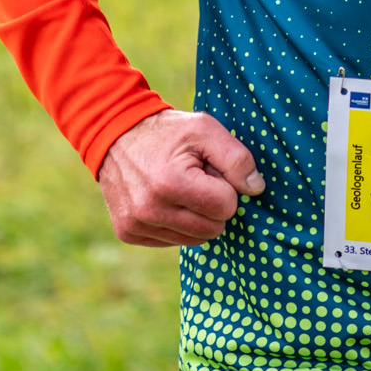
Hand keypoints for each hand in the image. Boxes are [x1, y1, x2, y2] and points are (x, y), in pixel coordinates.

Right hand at [97, 109, 263, 246]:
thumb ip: (237, 159)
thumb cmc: (167, 131)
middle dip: (212, 205)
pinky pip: (172, 241)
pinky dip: (176, 224)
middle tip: (196, 180)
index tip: (209, 171)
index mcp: (170, 184)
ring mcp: (135, 224)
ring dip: (195, 216)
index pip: (226, 207)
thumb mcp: (206, 129)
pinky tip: (165, 200)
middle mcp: (149, 210)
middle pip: (212, 229)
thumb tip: (256, 189)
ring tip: (179, 188)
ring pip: (194, 239)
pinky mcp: (127, 232)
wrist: (114, 133)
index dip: (225, 187)